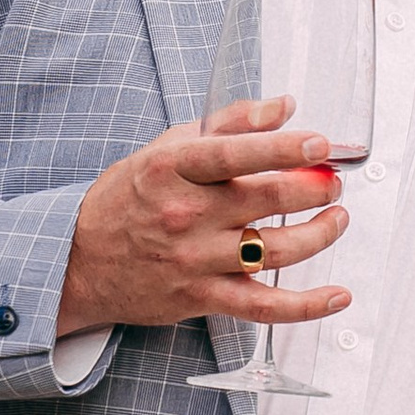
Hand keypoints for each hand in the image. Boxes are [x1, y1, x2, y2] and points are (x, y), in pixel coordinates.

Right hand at [54, 95, 351, 340]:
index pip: (235, 154)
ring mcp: (195, 260)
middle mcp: (187, 215)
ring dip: (320, 234)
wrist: (76, 262)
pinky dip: (307, 306)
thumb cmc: (128, 199)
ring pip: (276, 251)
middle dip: (315, 188)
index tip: (319, 144)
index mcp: (175, 169)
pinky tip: (337, 296)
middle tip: (332, 180)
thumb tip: (284, 107)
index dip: (283, 148)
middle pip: (268, 200)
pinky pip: (265, 307)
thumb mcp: (166, 148)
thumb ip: (229, 123)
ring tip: (337, 217)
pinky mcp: (203, 297)